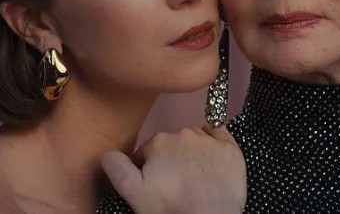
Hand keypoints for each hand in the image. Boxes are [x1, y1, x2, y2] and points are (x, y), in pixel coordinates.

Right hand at [101, 126, 245, 213]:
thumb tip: (107, 153)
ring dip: (191, 153)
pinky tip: (212, 161)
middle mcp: (184, 133)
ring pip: (195, 140)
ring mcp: (210, 140)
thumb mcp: (134, 193)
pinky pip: (220, 135)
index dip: (149, 169)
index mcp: (158, 142)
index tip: (155, 185)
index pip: (147, 152)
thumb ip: (117, 169)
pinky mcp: (232, 148)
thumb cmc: (170, 207)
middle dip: (171, 160)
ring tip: (194, 178)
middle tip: (175, 185)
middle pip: (171, 145)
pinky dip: (214, 144)